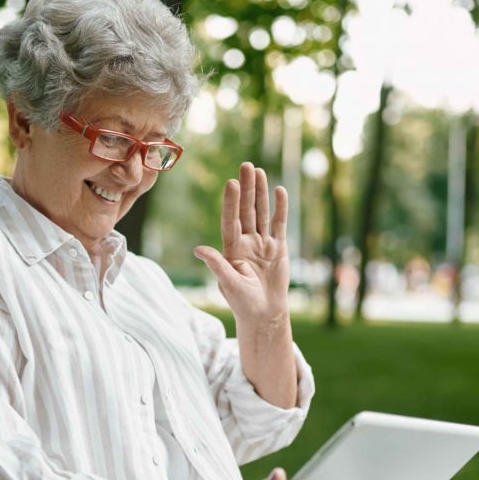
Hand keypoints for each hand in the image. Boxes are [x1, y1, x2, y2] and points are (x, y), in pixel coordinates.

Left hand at [193, 162, 290, 323]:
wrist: (264, 313)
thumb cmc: (243, 302)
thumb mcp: (228, 283)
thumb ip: (216, 264)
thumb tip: (198, 250)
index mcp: (231, 248)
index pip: (231, 220)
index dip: (231, 203)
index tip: (231, 183)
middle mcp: (246, 241)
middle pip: (246, 210)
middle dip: (246, 189)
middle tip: (246, 166)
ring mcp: (262, 242)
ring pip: (261, 212)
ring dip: (261, 193)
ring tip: (258, 171)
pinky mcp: (278, 247)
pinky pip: (279, 224)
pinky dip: (280, 208)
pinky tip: (279, 190)